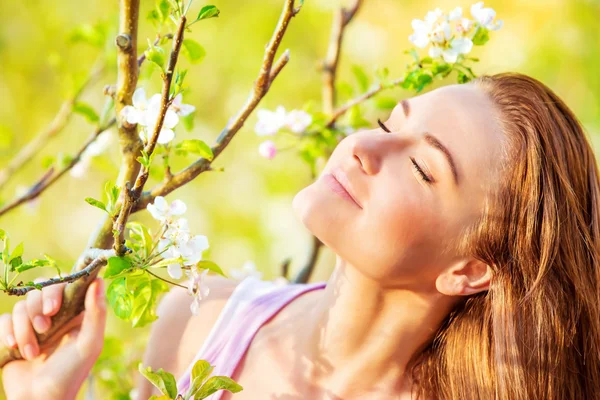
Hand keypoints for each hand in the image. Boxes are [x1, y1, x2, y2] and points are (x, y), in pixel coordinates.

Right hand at [0, 278, 106, 399]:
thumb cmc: (70, 373)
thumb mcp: (89, 344)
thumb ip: (97, 312)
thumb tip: (99, 280)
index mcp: (76, 313)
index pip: (65, 284)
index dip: (56, 290)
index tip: (53, 308)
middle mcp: (56, 315)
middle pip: (40, 289)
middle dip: (38, 308)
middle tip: (44, 328)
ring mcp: (34, 323)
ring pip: (22, 306)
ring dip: (25, 330)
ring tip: (32, 352)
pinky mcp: (14, 333)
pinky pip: (5, 319)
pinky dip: (8, 333)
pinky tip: (15, 348)